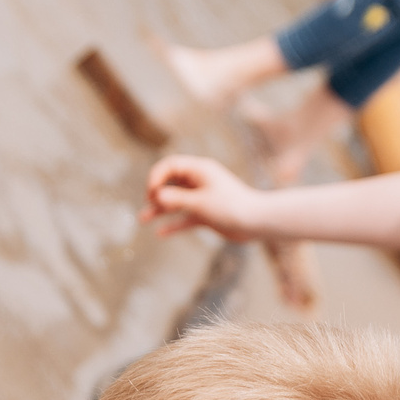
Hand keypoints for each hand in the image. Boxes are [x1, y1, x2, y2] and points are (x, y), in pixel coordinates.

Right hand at [141, 155, 264, 240]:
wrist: (257, 222)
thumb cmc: (231, 207)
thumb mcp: (200, 203)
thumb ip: (176, 199)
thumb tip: (155, 195)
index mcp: (199, 170)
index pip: (170, 166)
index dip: (156, 176)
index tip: (151, 192)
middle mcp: (199, 181)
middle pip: (170, 183)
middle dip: (156, 193)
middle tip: (148, 203)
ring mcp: (202, 198)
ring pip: (176, 201)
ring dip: (160, 209)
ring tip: (142, 219)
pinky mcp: (207, 214)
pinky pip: (185, 217)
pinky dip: (174, 223)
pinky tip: (160, 233)